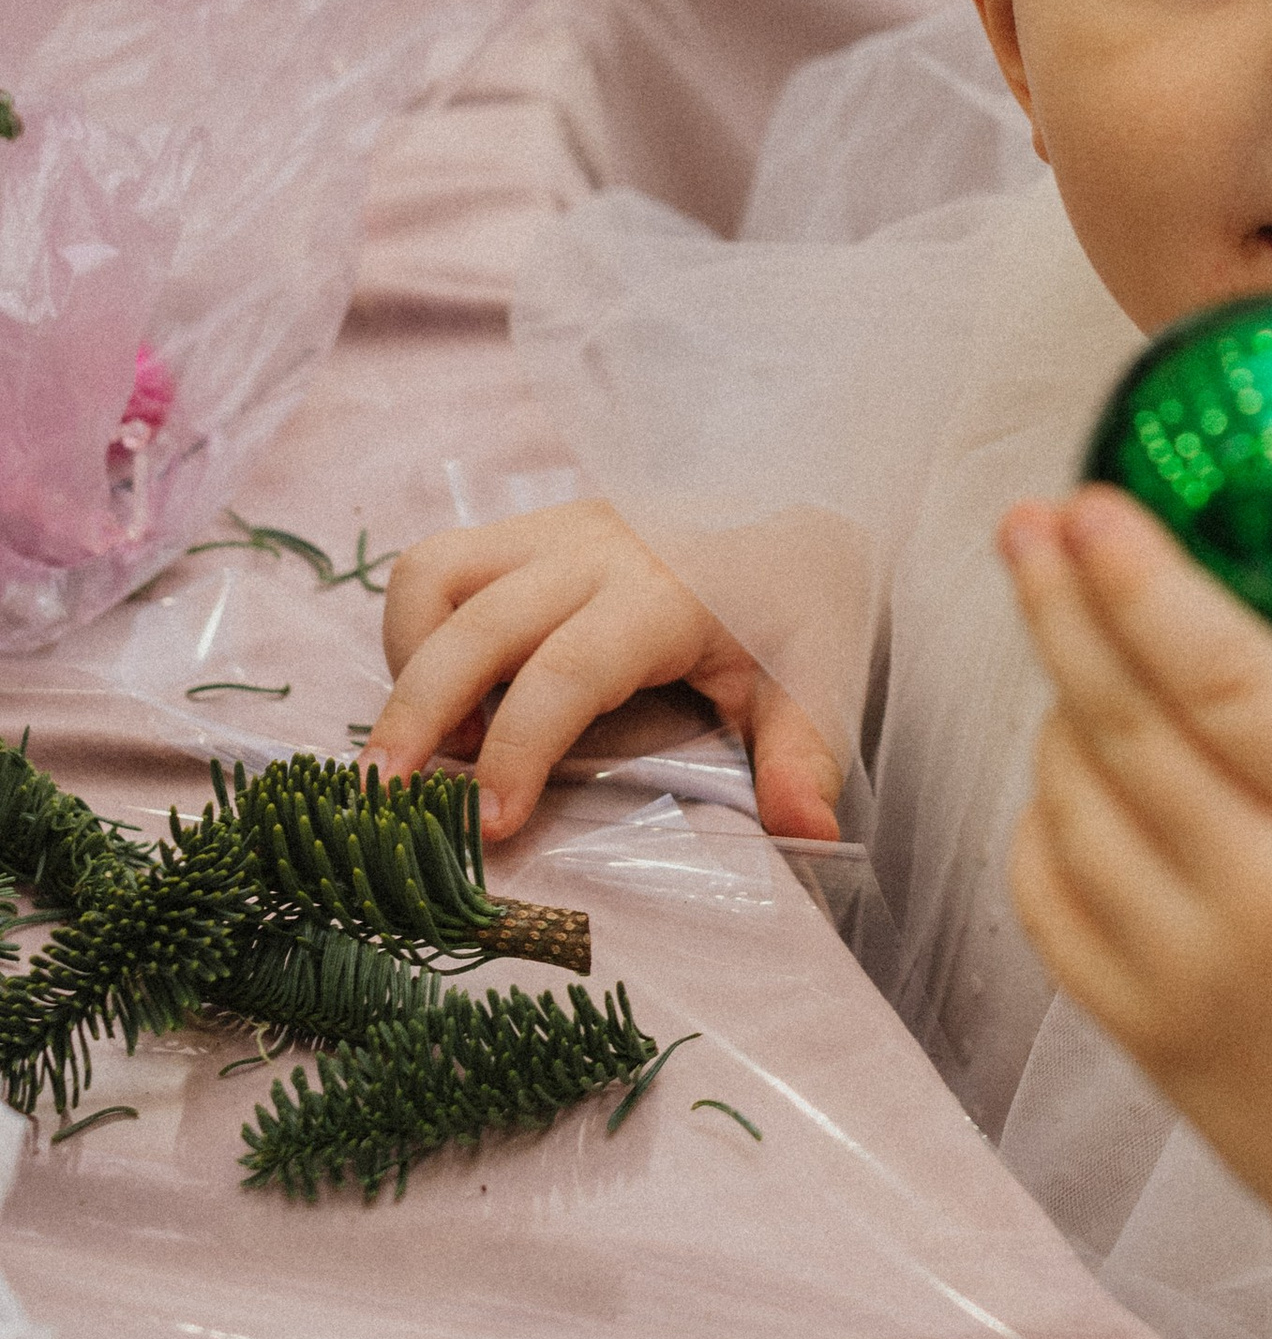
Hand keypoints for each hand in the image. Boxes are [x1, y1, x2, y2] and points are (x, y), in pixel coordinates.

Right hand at [374, 501, 842, 844]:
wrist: (806, 506)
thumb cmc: (802, 606)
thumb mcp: (818, 680)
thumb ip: (800, 756)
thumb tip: (806, 832)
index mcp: (664, 595)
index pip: (567, 671)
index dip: (519, 750)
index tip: (490, 825)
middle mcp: (594, 551)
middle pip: (475, 625)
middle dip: (416, 714)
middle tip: (384, 802)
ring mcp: (553, 530)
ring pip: (435, 574)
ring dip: (408, 661)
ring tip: (433, 746)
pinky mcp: (529, 528)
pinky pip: (441, 563)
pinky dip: (416, 628)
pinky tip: (456, 693)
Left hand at [1000, 493, 1271, 1338]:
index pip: (1226, 674)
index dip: (1143, 578)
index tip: (1093, 501)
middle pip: (1120, 720)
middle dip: (1060, 601)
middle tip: (1030, 519)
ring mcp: (1198, 988)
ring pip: (1070, 805)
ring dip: (1055, 702)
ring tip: (1077, 636)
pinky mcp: (1155, 1046)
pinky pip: (1052, 904)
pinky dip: (1041, 818)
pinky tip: (1071, 765)